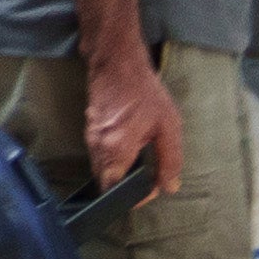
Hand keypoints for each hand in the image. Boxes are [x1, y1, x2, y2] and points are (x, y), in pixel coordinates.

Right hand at [83, 50, 181, 202]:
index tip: (152, 186)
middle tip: (147, 178)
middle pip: (106, 182)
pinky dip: (113, 159)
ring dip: (119, 172)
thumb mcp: (168, 126)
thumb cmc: (145, 92)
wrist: (117, 62)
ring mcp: (90, 138)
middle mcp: (98, 147)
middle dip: (125, 186)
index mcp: (117, 149)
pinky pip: (99, 155)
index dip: (134, 196)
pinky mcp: (89, 130)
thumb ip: (170, 160)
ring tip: (140, 161)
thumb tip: (169, 186)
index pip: (114, 190)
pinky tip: (130, 147)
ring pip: (101, 169)